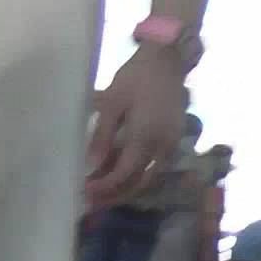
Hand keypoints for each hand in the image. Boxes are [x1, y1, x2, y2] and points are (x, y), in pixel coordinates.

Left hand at [83, 47, 188, 208]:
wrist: (168, 59)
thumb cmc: (136, 77)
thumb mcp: (112, 103)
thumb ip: (102, 137)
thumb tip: (91, 166)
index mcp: (145, 138)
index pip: (124, 174)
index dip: (104, 186)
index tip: (85, 190)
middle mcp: (163, 147)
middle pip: (140, 183)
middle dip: (116, 195)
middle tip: (94, 201)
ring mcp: (172, 143)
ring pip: (150, 176)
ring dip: (128, 186)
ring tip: (104, 190)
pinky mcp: (175, 138)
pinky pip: (157, 165)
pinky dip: (139, 173)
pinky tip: (122, 171)